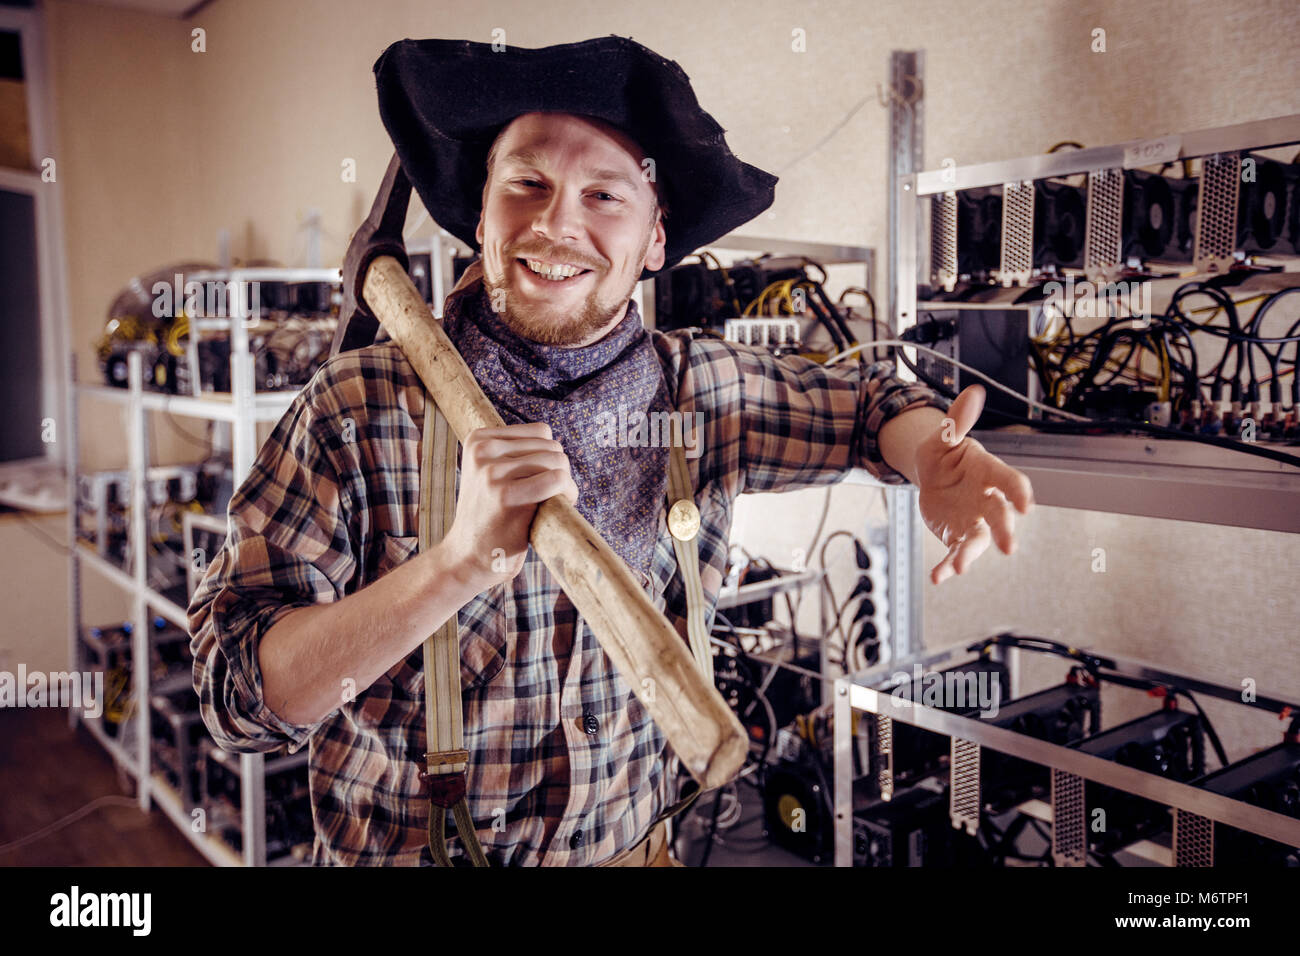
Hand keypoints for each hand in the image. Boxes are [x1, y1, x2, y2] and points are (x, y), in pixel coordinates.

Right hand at [439, 422, 578, 591]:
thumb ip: (516, 453)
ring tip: (549, 505)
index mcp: (479, 440)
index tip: (538, 481)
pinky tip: (557, 508)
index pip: (542, 432)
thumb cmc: (491, 516)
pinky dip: (568, 493)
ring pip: (558, 462)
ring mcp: (492, 473)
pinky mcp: (505, 496)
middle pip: (552, 447)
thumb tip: (556, 446)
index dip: (550, 457)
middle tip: (547, 499)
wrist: (467, 557)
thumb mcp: (491, 473)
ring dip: (565, 486)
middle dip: (559, 472)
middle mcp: (483, 451)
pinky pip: (557, 479)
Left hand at [914, 385, 1034, 584]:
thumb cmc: (944, 453)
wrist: (929, 475)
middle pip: (999, 516)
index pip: (1010, 481)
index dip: (1019, 491)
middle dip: (1005, 531)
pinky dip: (948, 567)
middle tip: (1009, 547)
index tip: (1026, 504)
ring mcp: (973, 521)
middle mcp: (987, 500)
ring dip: (970, 554)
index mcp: (988, 472)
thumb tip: (972, 393)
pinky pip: (955, 554)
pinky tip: (938, 578)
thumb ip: (957, 421)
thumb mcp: (944, 437)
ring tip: (960, 567)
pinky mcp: (956, 537)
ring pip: (978, 540)